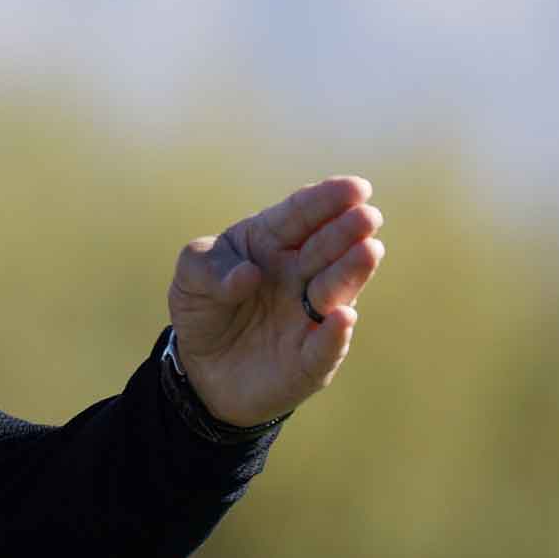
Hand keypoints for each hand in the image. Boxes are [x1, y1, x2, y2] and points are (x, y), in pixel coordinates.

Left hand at [167, 176, 385, 425]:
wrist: (202, 369)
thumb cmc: (204, 308)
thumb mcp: (190, 278)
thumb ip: (206, 267)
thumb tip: (247, 275)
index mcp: (271, 242)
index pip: (300, 215)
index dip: (326, 200)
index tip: (355, 188)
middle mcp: (300, 274)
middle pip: (326, 248)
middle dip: (347, 231)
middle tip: (367, 216)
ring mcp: (309, 315)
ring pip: (336, 290)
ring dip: (352, 271)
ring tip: (368, 250)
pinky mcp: (310, 360)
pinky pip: (325, 346)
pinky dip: (335, 333)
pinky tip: (343, 317)